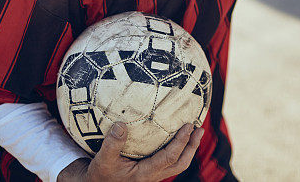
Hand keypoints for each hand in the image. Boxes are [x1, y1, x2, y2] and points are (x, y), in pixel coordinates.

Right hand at [58, 122, 203, 181]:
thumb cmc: (100, 174)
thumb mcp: (103, 159)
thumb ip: (112, 143)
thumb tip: (121, 124)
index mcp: (145, 174)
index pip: (169, 157)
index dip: (181, 142)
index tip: (189, 126)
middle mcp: (153, 176)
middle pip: (180, 163)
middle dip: (192, 146)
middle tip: (199, 129)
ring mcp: (154, 175)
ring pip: (178, 164)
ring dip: (188, 148)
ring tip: (196, 132)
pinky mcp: (151, 171)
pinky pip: (170, 161)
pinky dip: (178, 149)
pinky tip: (179, 137)